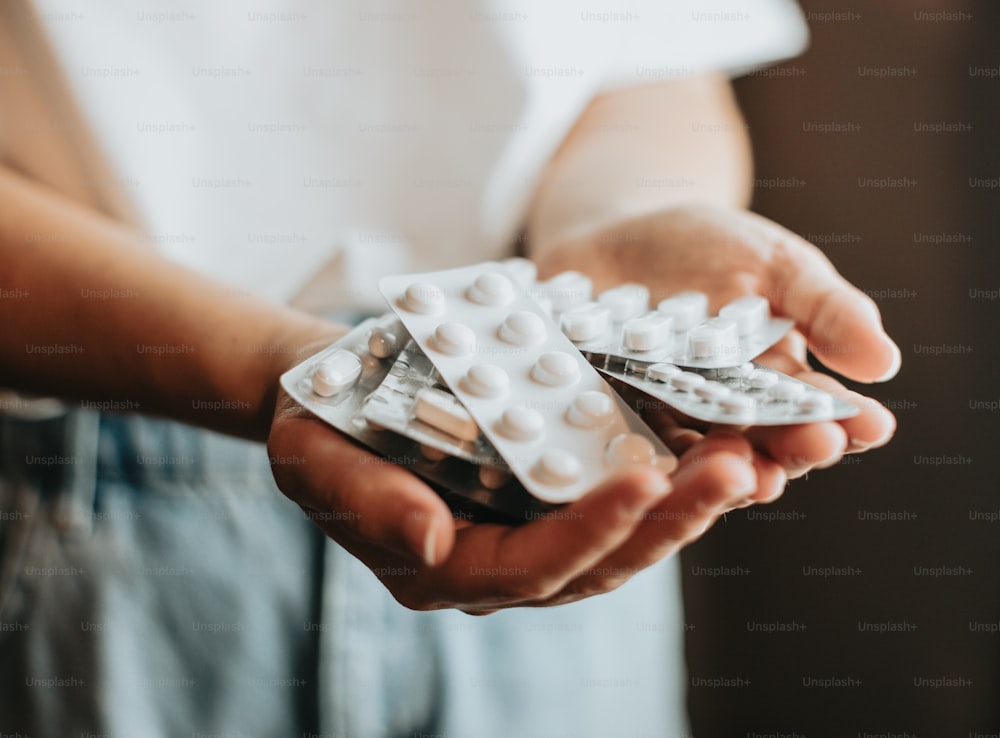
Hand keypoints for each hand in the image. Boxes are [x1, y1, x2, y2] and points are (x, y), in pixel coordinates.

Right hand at [268, 381, 766, 612]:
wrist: (333, 391)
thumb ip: (370, 504)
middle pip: (599, 561)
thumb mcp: (318, 458)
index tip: (644, 480)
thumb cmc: (319, 423)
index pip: (532, 566)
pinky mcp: (549, 488)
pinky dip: (667, 470)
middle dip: (668, 518)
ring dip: (685, 499)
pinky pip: (617, 491)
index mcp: (445, 567)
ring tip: (742, 452)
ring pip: (623, 535)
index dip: (590, 530)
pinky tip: (708, 435)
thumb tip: (432, 543)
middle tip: (734, 467)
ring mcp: (529, 527)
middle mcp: (499, 560)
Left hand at [533, 203, 898, 480]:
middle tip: (814, 447)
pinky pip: (620, 435)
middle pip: (758, 444)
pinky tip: (652, 455)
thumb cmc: (708, 247)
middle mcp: (718, 414)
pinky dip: (637, 447)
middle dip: (788, 447)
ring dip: (718, 466)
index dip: (844, 421)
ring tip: (743, 466)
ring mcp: (660, 415)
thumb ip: (825, 310)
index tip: (872, 424)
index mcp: (771, 385)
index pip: (813, 412)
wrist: (614, 231)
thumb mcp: (775, 264)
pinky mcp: (605, 410)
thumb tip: (884, 362)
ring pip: (692, 455)